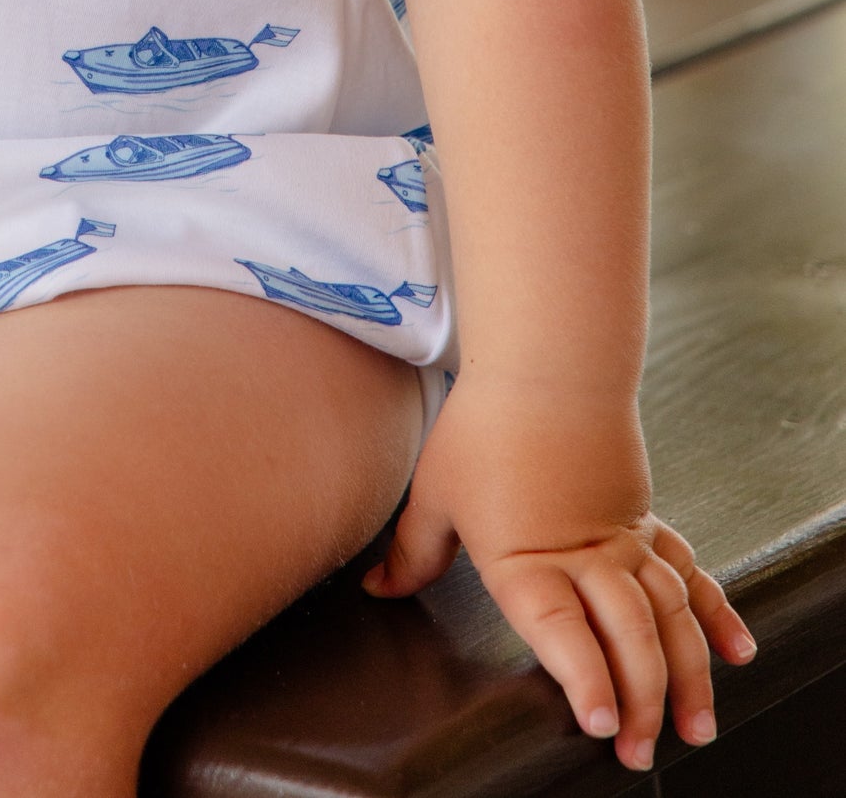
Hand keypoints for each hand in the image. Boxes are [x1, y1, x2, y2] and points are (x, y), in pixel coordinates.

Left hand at [361, 381, 755, 770]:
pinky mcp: (646, 522)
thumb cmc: (485, 425)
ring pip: (669, 616)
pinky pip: (690, 574)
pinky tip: (738, 653)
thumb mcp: (436, 491)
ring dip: (688, 674)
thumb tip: (377, 589)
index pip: (562, 630)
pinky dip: (717, 614)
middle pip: (627, 636)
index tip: (603, 722)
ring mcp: (624, 540)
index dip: (585, 679)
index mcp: (527, 557)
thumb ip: (414, 551)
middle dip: (641, 701)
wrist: (545, 364)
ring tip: (696, 728)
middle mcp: (585, 555)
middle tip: (641, 752)